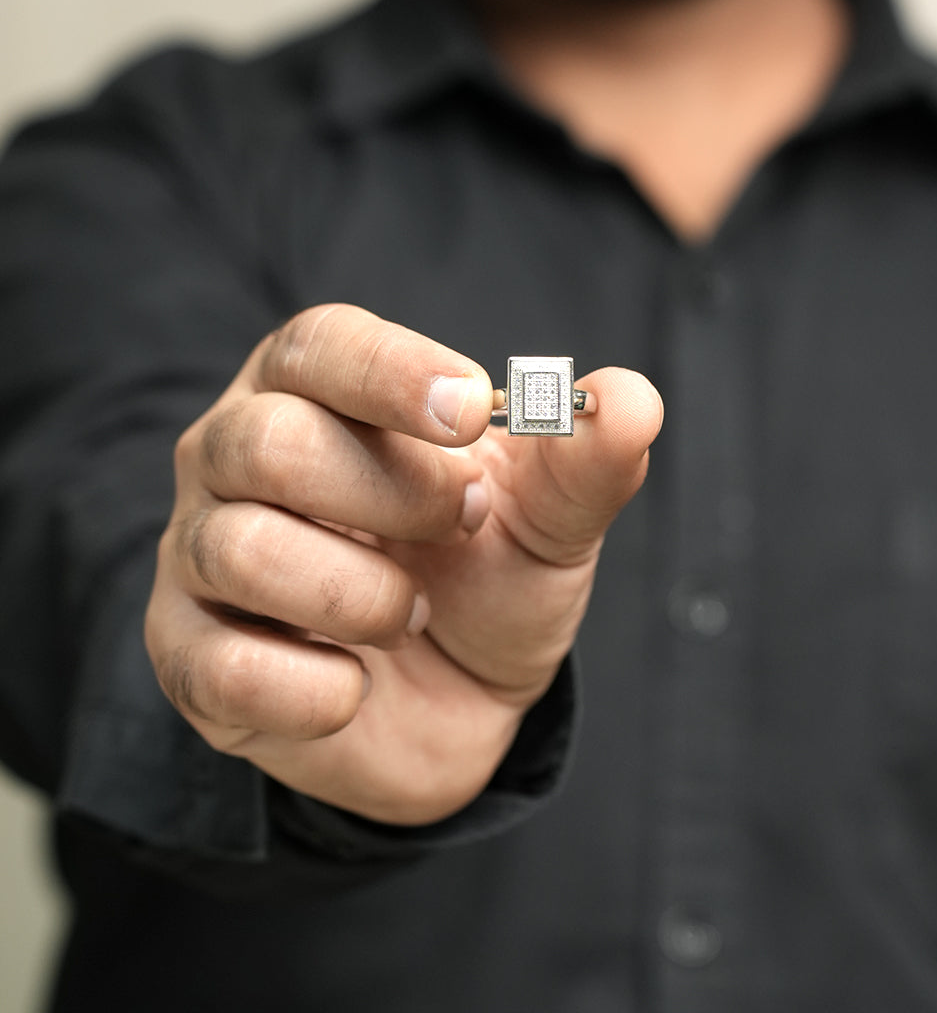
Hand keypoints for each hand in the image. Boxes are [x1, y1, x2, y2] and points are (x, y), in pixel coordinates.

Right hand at [145, 304, 661, 824]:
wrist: (456, 704)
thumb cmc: (488, 585)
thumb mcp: (548, 526)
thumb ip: (582, 465)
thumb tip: (631, 400)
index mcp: (320, 397)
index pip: (320, 347)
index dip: (391, 372)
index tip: (471, 411)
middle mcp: (238, 460)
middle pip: (267, 441)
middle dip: (389, 496)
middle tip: (462, 527)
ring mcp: (201, 556)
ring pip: (240, 550)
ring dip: (360, 597)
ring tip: (410, 615)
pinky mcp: (191, 656)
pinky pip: (225, 667)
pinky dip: (319, 690)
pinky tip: (356, 686)